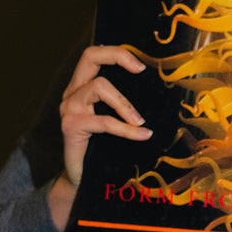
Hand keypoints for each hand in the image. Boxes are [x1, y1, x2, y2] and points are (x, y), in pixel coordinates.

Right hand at [49, 45, 149, 230]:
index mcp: (83, 87)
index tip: (141, 65)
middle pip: (89, 57)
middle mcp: (73, 92)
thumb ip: (127, 107)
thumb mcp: (117, 122)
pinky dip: (126, 129)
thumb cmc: (102, 148)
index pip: (94, 56)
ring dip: (125, 103)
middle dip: (116, 56)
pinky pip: (103, 121)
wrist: (81, 178)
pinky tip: (142, 135)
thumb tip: (162, 98)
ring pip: (98, 87)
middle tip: (139, 70)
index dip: (117, 53)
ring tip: (141, 121)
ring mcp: (69, 108)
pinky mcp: (70, 126)